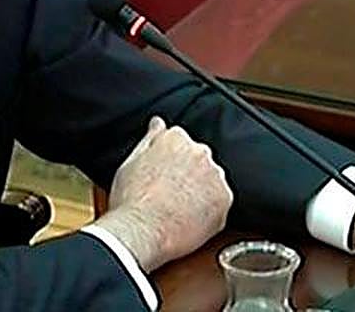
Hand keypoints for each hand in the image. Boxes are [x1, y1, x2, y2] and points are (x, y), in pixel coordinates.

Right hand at [93, 117, 232, 271]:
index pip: (181, 142)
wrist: (141, 231)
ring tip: (178, 209)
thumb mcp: (131, 161)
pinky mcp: (224, 200)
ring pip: (211, 181)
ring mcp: (214, 176)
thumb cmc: (131, 200)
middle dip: (188, 174)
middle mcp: (199, 152)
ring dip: (201, 191)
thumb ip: (150, 137)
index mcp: (176, 138)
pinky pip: (220, 203)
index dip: (171, 162)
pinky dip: (209, 211)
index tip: (165, 175)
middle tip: (169, 194)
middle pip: (199, 159)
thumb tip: (158, 123)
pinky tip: (189, 220)